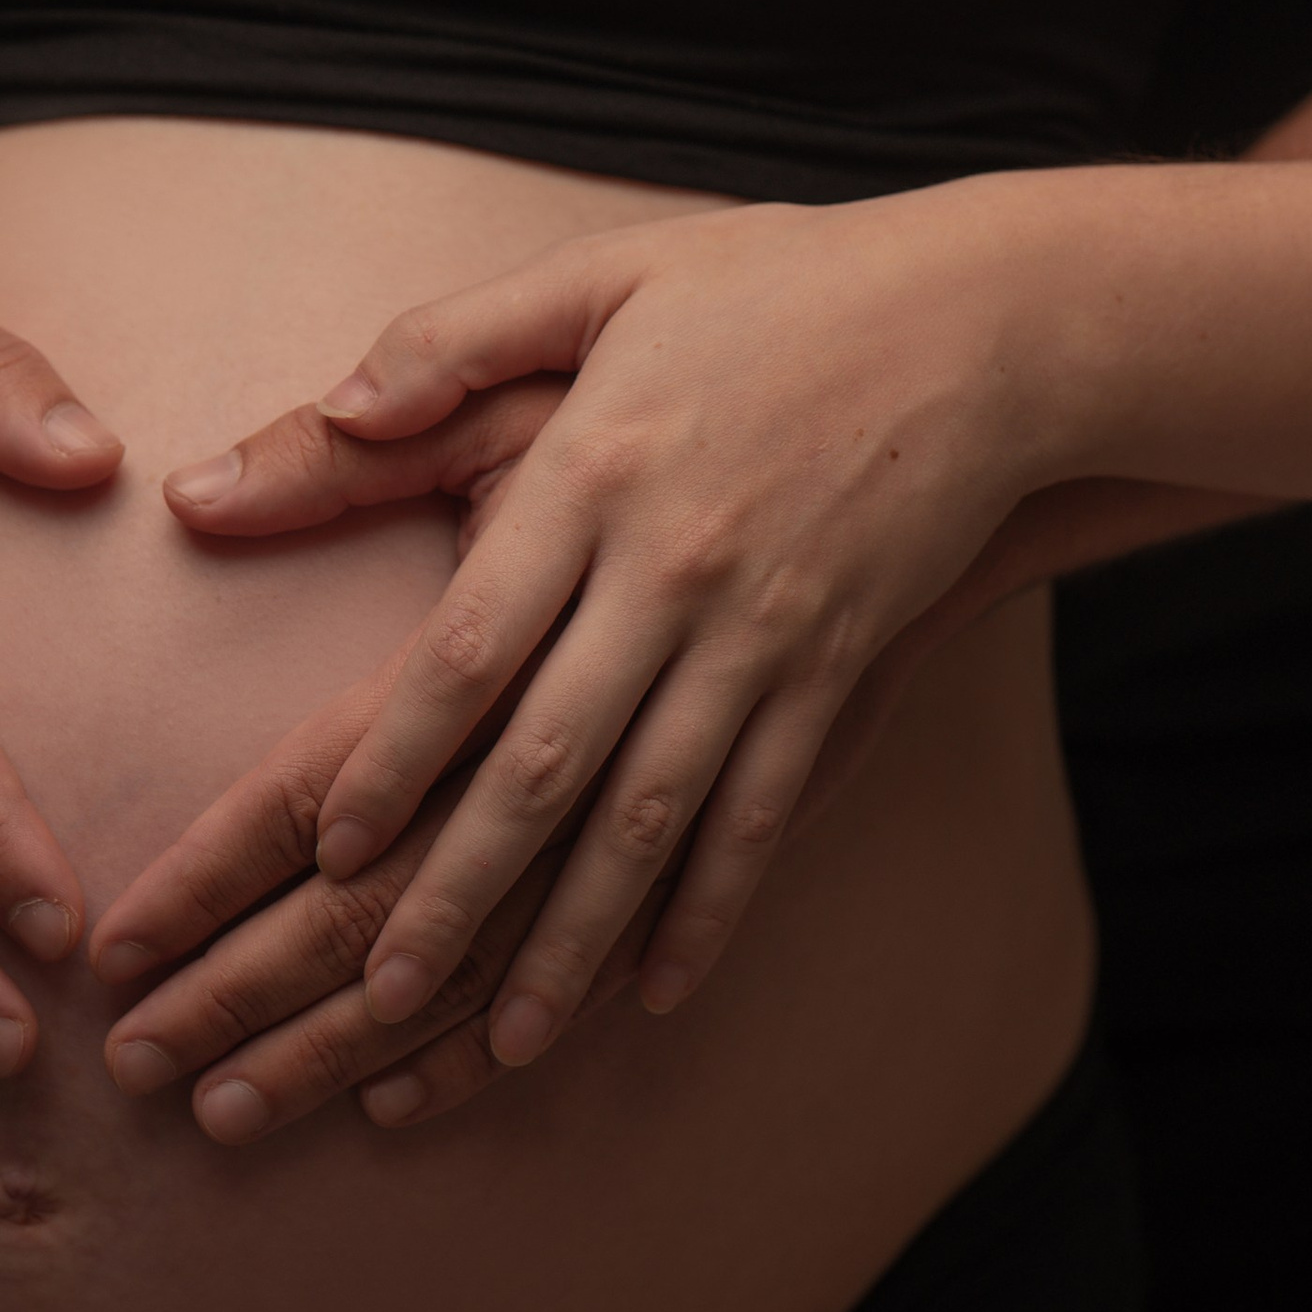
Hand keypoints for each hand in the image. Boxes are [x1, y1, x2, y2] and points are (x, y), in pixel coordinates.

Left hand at [151, 190, 1064, 1078]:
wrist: (984, 321)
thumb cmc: (775, 285)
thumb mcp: (602, 275)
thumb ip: (451, 339)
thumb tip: (327, 404)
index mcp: (593, 472)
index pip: (470, 645)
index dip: (399, 757)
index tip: (334, 849)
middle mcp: (671, 570)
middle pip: (548, 760)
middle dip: (459, 887)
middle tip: (377, 989)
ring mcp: (763, 632)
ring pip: (652, 816)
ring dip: (573, 936)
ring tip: (504, 1036)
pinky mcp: (837, 667)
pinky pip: (765, 814)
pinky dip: (708, 909)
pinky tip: (657, 990)